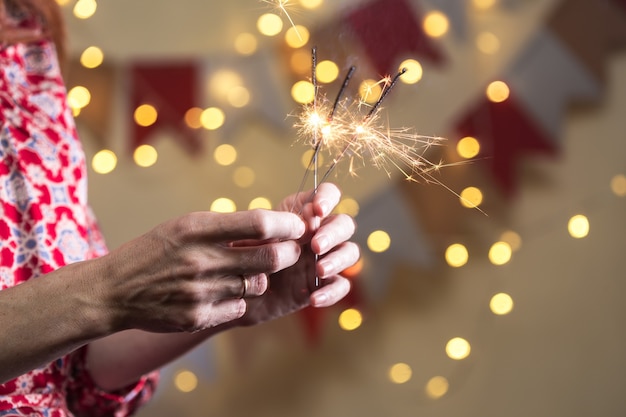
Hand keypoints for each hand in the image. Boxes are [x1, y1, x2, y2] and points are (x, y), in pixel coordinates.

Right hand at [93, 209, 306, 332]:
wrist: (113, 291)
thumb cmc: (154, 251)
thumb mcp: (184, 227)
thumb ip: (225, 227)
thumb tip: (272, 228)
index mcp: (197, 229)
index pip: (260, 223)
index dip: (288, 225)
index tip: (298, 226)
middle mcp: (201, 260)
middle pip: (271, 258)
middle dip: (289, 254)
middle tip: (291, 251)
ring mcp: (200, 292)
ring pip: (258, 285)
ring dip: (259, 277)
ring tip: (243, 272)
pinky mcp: (198, 318)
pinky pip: (240, 308)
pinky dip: (239, 300)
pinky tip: (222, 293)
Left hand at [236, 183, 359, 326]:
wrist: (235, 293)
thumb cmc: (240, 257)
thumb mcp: (249, 238)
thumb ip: (273, 228)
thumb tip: (301, 224)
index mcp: (302, 214)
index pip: (327, 194)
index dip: (328, 198)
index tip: (318, 210)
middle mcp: (318, 233)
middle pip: (344, 223)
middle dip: (333, 232)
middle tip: (315, 246)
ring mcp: (324, 259)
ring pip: (350, 252)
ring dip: (339, 259)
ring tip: (319, 270)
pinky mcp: (324, 285)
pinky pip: (341, 286)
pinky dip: (332, 292)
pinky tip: (314, 299)